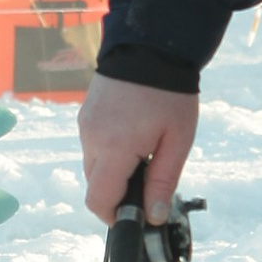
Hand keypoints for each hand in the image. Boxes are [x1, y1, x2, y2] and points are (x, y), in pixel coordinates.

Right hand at [79, 71, 197, 224]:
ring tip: (144, 150)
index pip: (99, 201)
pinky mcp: (85, 114)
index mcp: (113, 148)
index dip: (115, 217)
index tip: (135, 217)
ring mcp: (84, 125)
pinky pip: (92, 145)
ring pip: (93, 166)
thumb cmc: (170, 94)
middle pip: (95, 186)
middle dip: (119, 192)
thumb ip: (163, 181)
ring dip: (114, 170)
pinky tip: (133, 135)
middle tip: (149, 180)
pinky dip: (109, 151)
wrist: (151, 45)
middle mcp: (91, 138)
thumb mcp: (177, 141)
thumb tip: (153, 216)